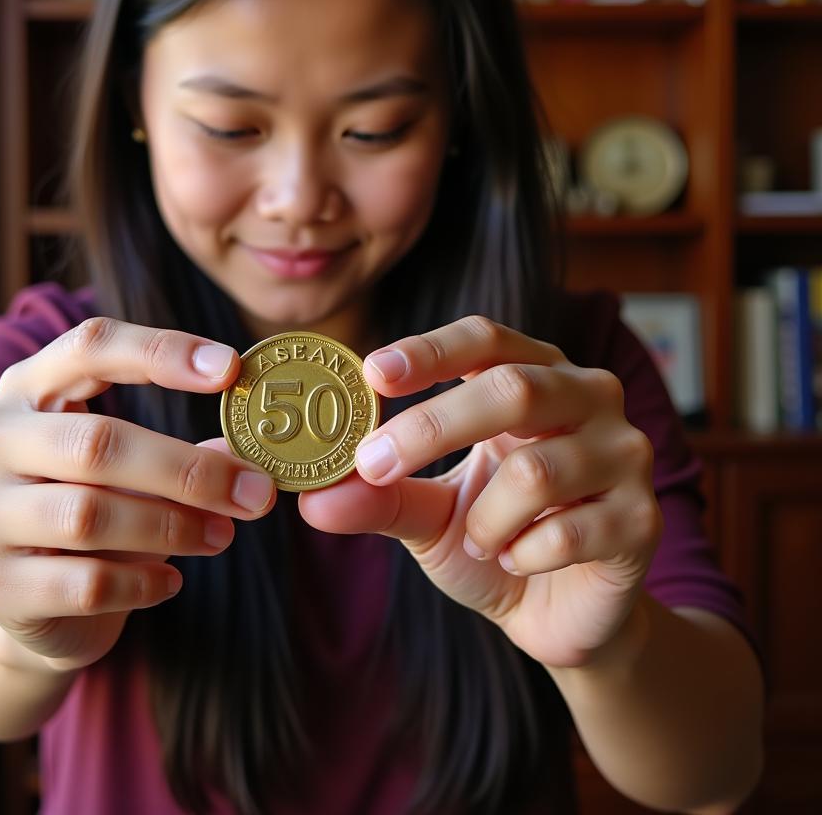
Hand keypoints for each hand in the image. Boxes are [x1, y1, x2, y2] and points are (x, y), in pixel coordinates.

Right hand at [0, 318, 276, 671]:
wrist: (22, 601)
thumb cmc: (89, 506)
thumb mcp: (127, 466)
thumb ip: (177, 455)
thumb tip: (245, 461)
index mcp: (25, 387)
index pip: (90, 345)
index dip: (162, 352)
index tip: (232, 369)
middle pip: (98, 442)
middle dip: (188, 470)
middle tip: (256, 492)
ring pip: (91, 514)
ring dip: (174, 527)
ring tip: (223, 535)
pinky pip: (85, 582)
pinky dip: (142, 582)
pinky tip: (171, 581)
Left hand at [298, 316, 661, 669]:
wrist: (558, 616)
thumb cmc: (493, 540)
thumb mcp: (427, 516)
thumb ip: (380, 497)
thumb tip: (313, 500)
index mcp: (534, 375)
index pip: (485, 339)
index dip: (430, 350)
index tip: (372, 373)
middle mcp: (587, 397)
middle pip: (513, 388)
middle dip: (433, 427)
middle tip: (373, 463)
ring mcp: (625, 453)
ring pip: (537, 470)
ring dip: (485, 518)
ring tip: (480, 541)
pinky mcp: (643, 519)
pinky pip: (570, 530)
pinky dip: (523, 555)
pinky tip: (520, 563)